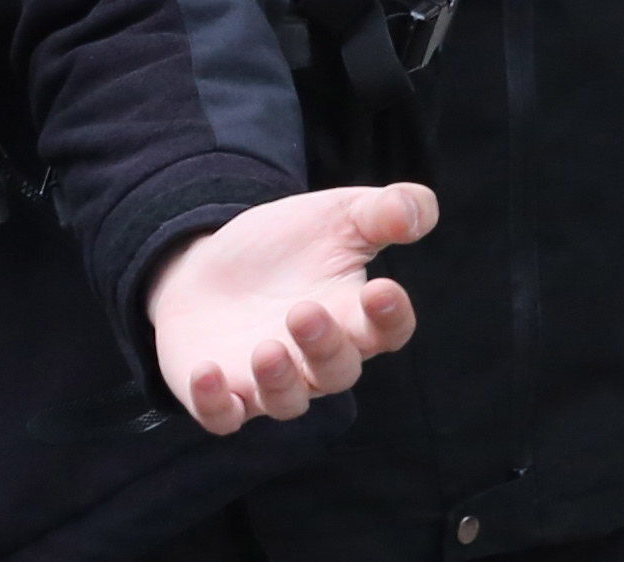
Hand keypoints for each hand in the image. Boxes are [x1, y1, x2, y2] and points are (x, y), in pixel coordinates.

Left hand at [148, 181, 435, 435]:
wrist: (207, 264)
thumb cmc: (283, 246)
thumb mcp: (334, 217)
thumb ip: (381, 213)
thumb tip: (418, 209)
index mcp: (352, 319)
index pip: (386, 330)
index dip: (389, 317)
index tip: (382, 290)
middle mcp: (316, 361)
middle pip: (335, 371)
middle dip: (324, 346)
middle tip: (304, 312)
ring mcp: (268, 382)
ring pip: (286, 401)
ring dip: (278, 381)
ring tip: (267, 350)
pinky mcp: (222, 392)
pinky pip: (223, 415)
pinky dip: (215, 402)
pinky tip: (205, 372)